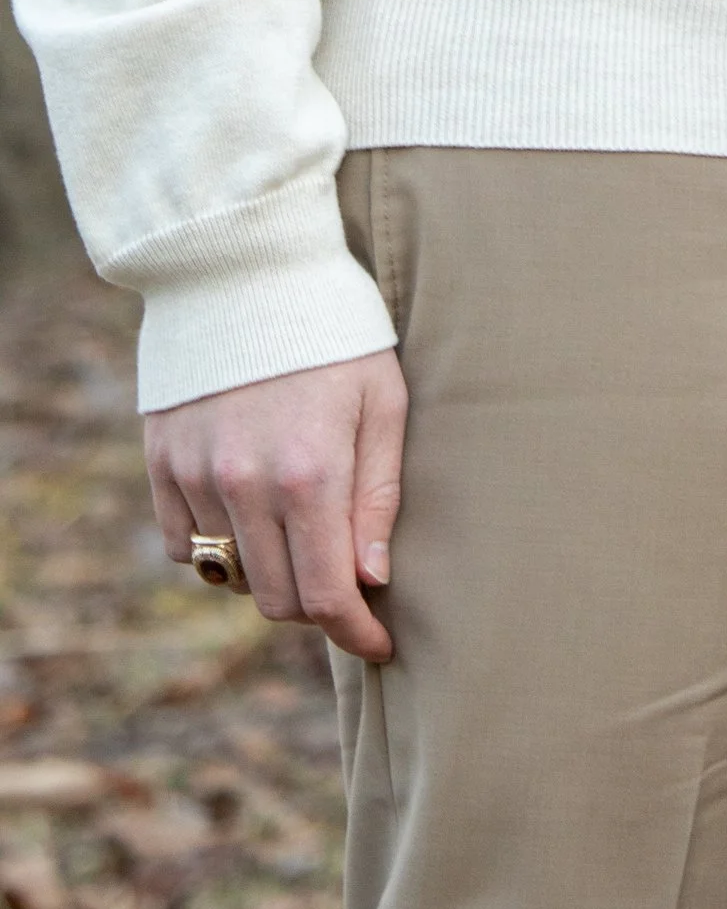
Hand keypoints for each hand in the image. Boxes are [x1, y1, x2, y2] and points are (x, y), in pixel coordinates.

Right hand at [144, 348, 404, 663]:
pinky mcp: (162, 462)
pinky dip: (218, 547)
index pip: (327, 595)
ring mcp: (196, 476)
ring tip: (302, 533)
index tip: (379, 645)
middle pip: (277, 598)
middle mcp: (246, 485)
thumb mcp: (383, 400)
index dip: (355, 634)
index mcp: (311, 473)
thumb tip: (373, 580)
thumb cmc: (336, 329)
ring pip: (231, 576)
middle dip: (318, 605)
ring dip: (270, 572)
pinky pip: (185, 545)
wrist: (248, 264)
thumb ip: (379, 495)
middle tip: (347, 578)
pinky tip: (249, 513)